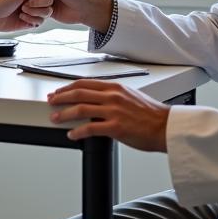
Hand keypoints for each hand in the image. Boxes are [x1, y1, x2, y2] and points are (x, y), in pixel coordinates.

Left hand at [0, 0, 53, 32]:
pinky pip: (41, 21)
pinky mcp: (34, 21)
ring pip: (47, 12)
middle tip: (25, 4)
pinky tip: (21, 17)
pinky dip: (30, 20)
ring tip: (22, 11)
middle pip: (49, 1)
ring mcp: (36, 10)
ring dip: (33, 12)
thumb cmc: (3, 2)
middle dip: (37, 4)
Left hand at [48, 80, 169, 151]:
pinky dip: (78, 131)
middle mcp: (113, 96)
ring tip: (55, 117)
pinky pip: (91, 128)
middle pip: (79, 93)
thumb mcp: (131, 97)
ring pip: (81, 109)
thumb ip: (113, 97)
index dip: (68, 87)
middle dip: (61, 97)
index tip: (59, 91)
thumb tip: (98, 101)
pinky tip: (72, 134)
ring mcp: (114, 111)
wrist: (166, 126)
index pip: (85, 84)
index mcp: (116, 88)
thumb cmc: (151, 115)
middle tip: (51, 101)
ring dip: (65, 113)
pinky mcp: (116, 127)